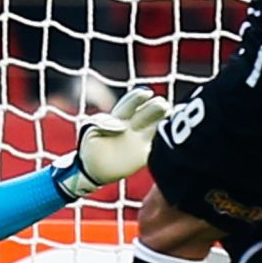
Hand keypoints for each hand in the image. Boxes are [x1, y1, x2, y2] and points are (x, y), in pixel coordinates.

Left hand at [51, 88, 170, 199]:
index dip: (139, 97)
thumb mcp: (90, 131)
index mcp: (120, 117)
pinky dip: (164, 142)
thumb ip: (102, 123)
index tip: (147, 93)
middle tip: (162, 105)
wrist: (92, 169)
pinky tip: (169, 138)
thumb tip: (121, 125)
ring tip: (171, 118)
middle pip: (149, 112)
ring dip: (165, 122)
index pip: (132, 103)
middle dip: (157, 107)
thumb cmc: (90, 145)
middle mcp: (134, 126)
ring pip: (157, 127)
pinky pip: (157, 147)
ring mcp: (141, 140)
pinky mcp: (144, 155)